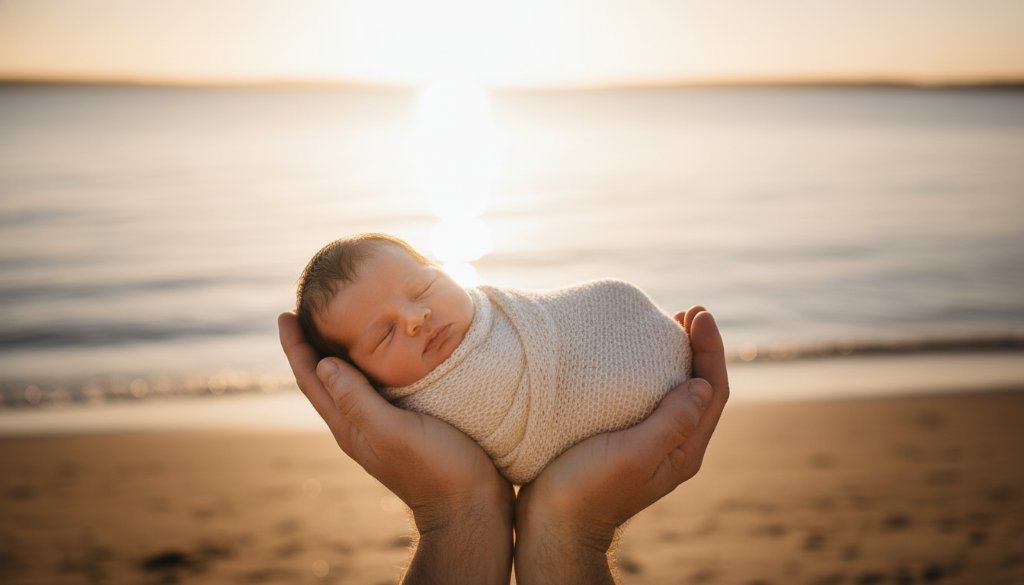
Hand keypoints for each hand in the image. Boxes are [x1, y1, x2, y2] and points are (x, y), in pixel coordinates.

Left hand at [278, 312, 513, 583]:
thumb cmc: (437, 470)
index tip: (285, 314)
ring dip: (338, 353)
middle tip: (305, 310)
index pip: (311, 379)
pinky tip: (384, 355)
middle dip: (311, 345)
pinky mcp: (407, 427)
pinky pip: (376, 388)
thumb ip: (358, 401)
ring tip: (338, 324)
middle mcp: (360, 426)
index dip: (296, 346)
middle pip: (323, 379)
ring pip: (349, 383)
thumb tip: (323, 363)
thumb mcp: (395, 433)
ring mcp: (382, 428)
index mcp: (350, 426)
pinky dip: (370, 365)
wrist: (472, 508)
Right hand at [514, 307, 728, 584]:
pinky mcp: (624, 444)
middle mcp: (674, 447)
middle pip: (701, 389)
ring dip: (677, 358)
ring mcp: (650, 447)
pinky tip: (630, 360)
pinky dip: (651, 373)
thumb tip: (702, 385)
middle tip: (687, 312)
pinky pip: (651, 401)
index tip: (698, 312)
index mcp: (684, 450)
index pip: (713, 389)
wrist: (552, 528)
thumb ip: (672, 423)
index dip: (711, 348)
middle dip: (699, 347)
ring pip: (678, 394)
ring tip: (665, 326)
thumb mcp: (633, 455)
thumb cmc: (587, 491)